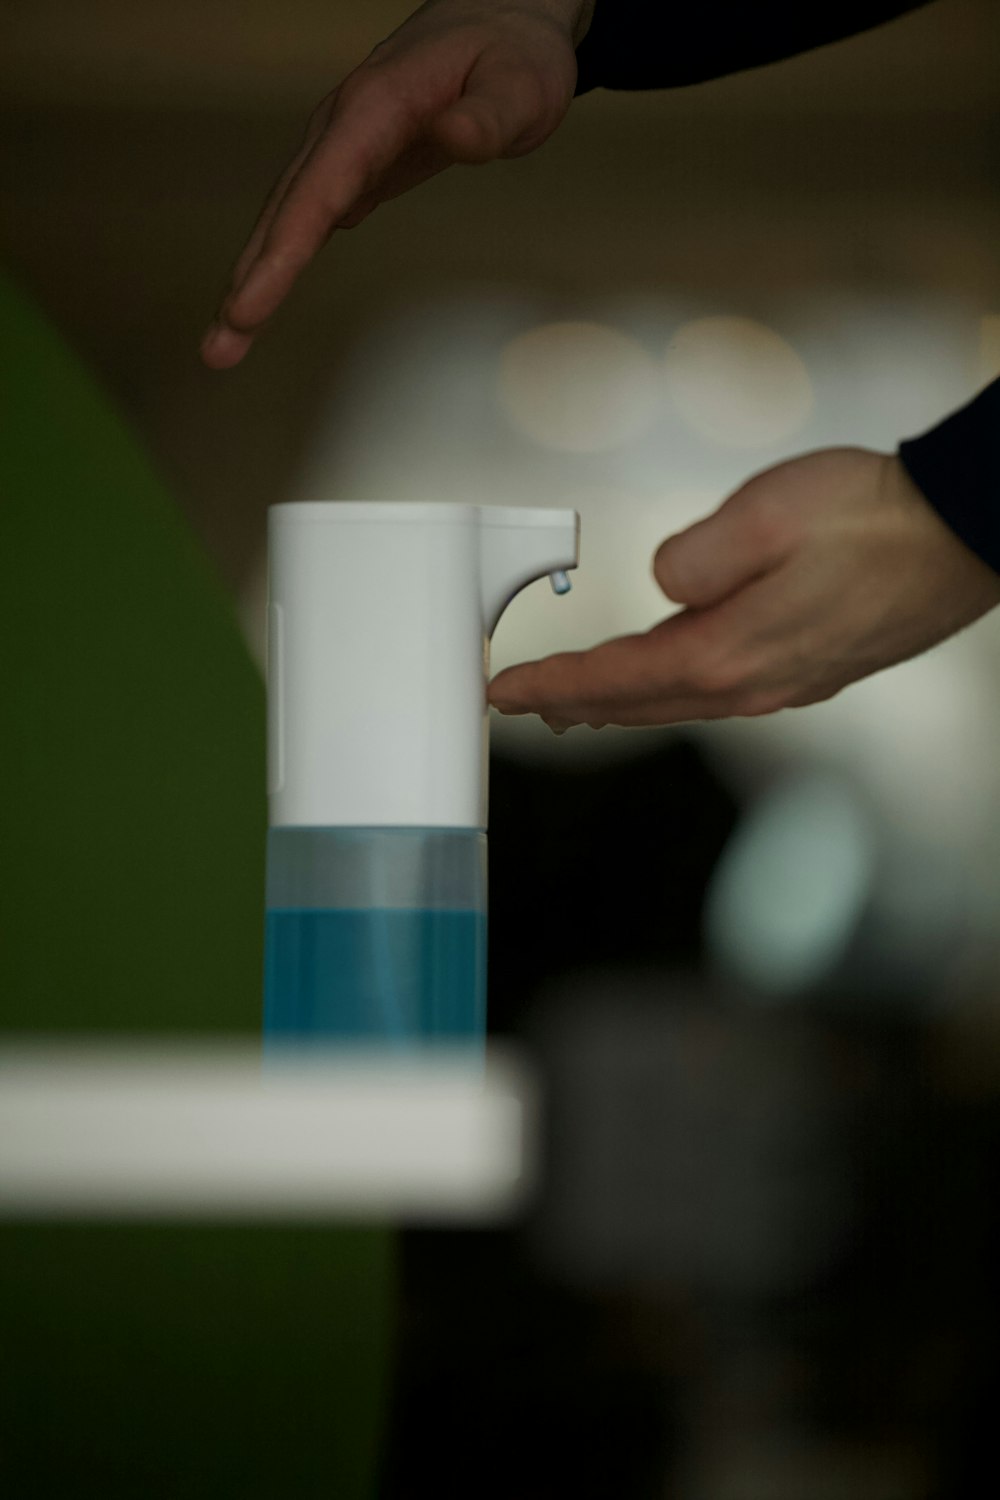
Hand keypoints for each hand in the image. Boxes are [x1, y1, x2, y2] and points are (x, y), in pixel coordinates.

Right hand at [200, 0, 589, 368]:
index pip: (319, 191)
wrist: (502, 18)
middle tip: (218, 349)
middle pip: (286, 210)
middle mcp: (343, 124)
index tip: (250, 305)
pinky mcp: (353, 161)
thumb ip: (488, 118)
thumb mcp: (520, 86)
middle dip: (250, 281)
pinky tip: (261, 295)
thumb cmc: (514, 54)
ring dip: (255, 276)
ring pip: (288, 213)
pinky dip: (280, 255)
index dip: (282, 253)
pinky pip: (307, 212)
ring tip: (228, 339)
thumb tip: (456, 139)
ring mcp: (343, 142)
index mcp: (376, 107)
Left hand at [489, 448, 999, 729]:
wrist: (965, 535)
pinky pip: (716, 690)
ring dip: (618, 703)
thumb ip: (694, 556)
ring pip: (678, 702)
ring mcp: (784, 685)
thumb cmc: (873, 517)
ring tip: (574, 704)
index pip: (613, 680)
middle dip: (572, 704)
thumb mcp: (766, 513)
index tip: (498, 690)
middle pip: (638, 704)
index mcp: (727, 651)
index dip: (549, 685)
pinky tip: (665, 680)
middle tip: (518, 703)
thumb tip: (665, 584)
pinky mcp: (810, 670)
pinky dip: (668, 690)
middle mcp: (751, 685)